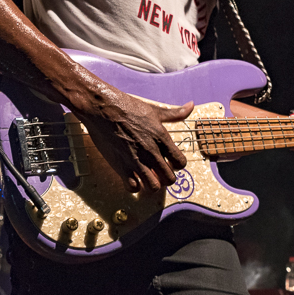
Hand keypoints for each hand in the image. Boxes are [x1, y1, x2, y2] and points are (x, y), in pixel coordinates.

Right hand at [71, 84, 191, 191]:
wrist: (102, 109)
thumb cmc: (127, 106)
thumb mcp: (154, 110)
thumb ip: (175, 113)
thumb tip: (191, 106)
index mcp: (161, 138)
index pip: (180, 162)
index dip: (177, 164)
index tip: (170, 161)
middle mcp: (151, 152)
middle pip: (169, 179)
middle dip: (166, 177)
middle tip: (159, 172)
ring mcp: (136, 161)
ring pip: (153, 187)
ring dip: (152, 184)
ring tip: (147, 176)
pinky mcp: (121, 167)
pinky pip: (133, 187)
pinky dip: (134, 186)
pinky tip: (132, 177)